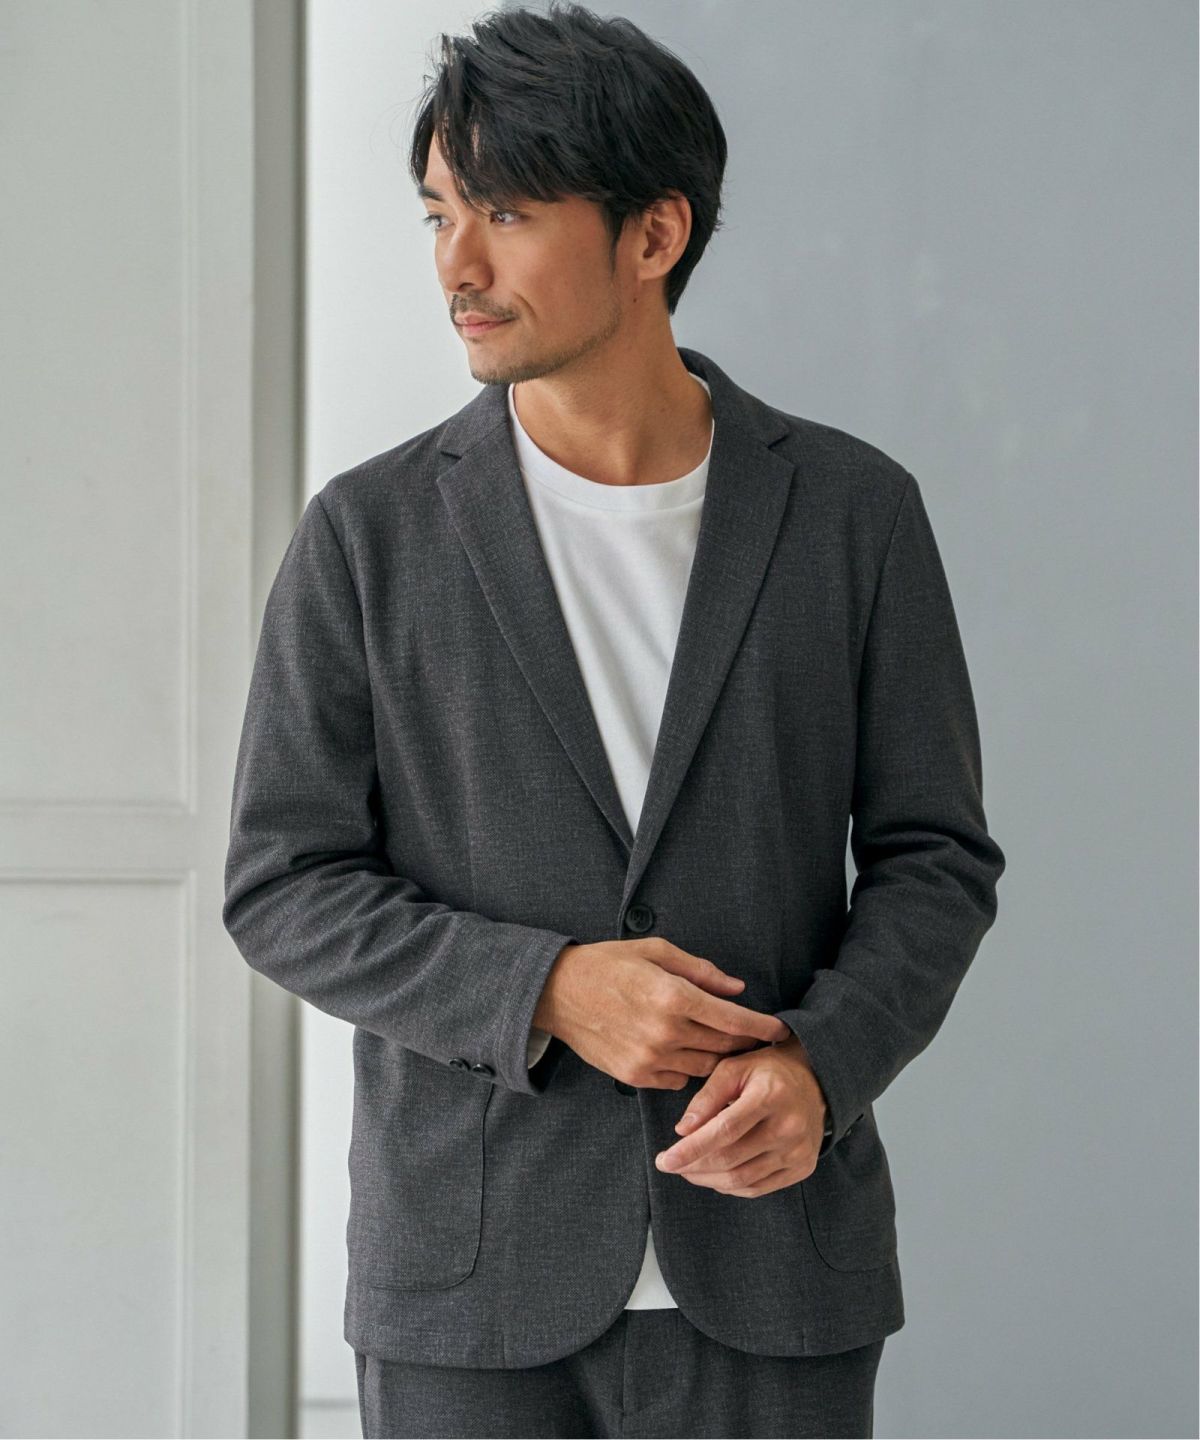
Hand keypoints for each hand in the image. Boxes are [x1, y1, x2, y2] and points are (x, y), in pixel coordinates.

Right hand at [534, 937, 790, 1087]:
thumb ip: (700, 971)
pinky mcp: (636, 1075)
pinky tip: (686, 1051)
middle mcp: (665, 1031)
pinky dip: (689, 1067)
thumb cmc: (608, 964)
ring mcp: (649, 1057)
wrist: (559, 993)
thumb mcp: (655, 952)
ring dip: (717, 1057)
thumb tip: (737, 989)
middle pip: (723, 1046)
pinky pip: (678, 1078)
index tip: (779, 1030)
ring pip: (704, 1066)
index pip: (732, 1019)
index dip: (761, 1026)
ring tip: (723, 1046)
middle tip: (755, 1038)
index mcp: (673, 996)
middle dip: (743, 1042)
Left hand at [652, 1032, 828, 1196]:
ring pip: (741, 1179)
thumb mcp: (734, 1068)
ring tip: (687, 1169)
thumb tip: (682, 1131)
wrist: (815, 1082)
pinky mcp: (802, 1167)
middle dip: (692, 1166)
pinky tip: (714, 1175)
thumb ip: (707, 1097)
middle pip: (731, 1159)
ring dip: (707, 1179)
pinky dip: (729, 1186)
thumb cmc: (766, 1072)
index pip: (724, 1131)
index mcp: (771, 1095)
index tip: (664, 1160)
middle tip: (669, 1164)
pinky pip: (758, 1188)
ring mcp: (798, 1151)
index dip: (691, 1149)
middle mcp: (789, 1126)